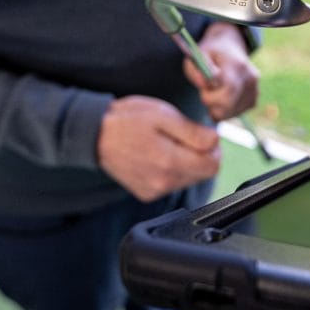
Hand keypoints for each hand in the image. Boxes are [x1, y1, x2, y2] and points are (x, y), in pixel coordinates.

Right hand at [97, 95, 221, 201]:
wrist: (94, 135)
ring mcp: (154, 191)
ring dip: (186, 162)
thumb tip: (215, 141)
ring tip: (167, 144)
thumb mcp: (163, 115)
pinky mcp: (146, 194)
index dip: (213, 148)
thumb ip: (193, 132)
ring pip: (189, 179)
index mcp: (169, 162)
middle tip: (183, 136)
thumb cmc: (128, 120)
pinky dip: (172, 170)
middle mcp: (163, 182)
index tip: (203, 136)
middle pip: (203, 174)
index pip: (213, 166)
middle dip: (200, 154)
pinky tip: (157, 155)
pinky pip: (172, 183)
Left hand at [182, 22, 259, 121]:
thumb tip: (206, 84)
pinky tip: (221, 97)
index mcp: (237, 64)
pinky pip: (236, 113)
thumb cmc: (210, 54)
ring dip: (217, 108)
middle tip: (205, 93)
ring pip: (232, 112)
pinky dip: (225, 110)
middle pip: (230, 105)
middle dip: (212, 105)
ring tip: (214, 92)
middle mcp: (251, 77)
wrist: (229, 47)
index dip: (211, 97)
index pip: (229, 89)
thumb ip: (198, 71)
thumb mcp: (198, 56)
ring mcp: (255, 89)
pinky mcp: (254, 98)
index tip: (203, 89)